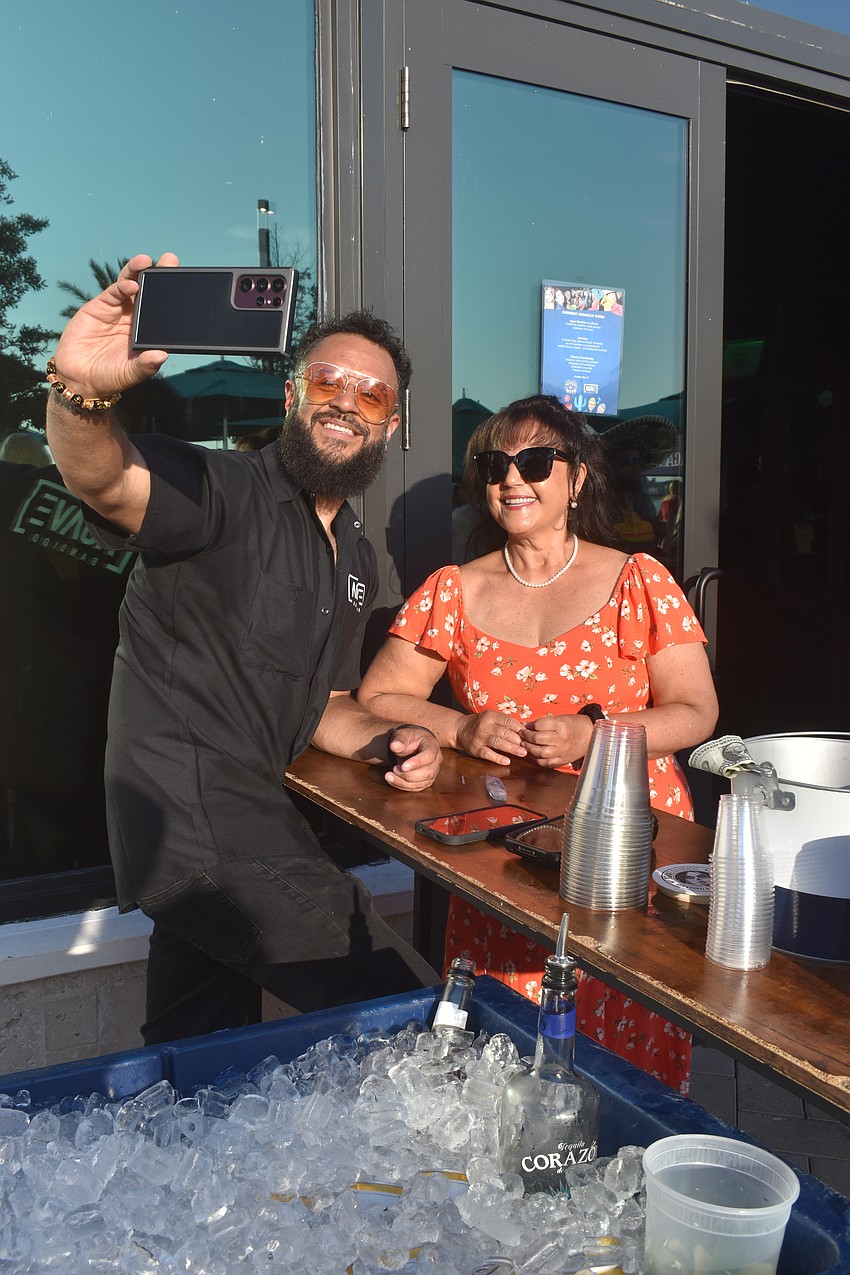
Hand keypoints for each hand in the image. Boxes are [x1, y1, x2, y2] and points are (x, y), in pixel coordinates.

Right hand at [51, 252, 178, 399]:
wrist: (79, 378)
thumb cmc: (109, 377)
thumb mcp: (130, 374)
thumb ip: (146, 365)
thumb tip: (162, 355)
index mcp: (147, 332)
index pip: (163, 310)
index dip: (172, 296)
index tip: (184, 283)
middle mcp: (135, 318)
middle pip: (150, 292)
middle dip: (159, 275)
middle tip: (170, 260)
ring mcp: (118, 310)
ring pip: (131, 285)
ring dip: (139, 272)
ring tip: (147, 261)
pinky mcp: (100, 307)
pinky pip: (114, 292)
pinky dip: (122, 286)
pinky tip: (131, 285)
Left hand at [384, 727, 442, 790]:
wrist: (412, 744)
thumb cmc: (409, 738)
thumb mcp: (403, 734)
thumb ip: (399, 739)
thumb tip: (394, 746)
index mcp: (432, 745)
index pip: (429, 756)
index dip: (417, 762)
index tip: (403, 766)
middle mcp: (436, 760)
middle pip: (428, 772)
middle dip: (409, 774)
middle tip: (394, 769)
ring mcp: (433, 771)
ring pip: (423, 782)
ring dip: (404, 782)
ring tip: (389, 776)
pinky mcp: (426, 780)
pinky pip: (417, 788)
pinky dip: (403, 786)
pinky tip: (392, 780)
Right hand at [455, 710, 526, 765]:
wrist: (460, 729)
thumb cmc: (481, 724)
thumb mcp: (492, 718)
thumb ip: (506, 723)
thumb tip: (526, 729)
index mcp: (491, 716)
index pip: (508, 721)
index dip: (520, 728)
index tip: (529, 735)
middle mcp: (485, 726)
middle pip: (504, 732)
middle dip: (518, 739)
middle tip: (529, 746)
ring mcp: (479, 738)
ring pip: (498, 742)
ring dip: (512, 748)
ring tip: (523, 753)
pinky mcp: (475, 749)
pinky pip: (488, 754)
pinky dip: (498, 758)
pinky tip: (507, 761)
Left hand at [519, 714, 592, 769]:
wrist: (591, 736)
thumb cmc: (575, 724)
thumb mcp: (560, 718)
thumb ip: (543, 722)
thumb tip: (526, 725)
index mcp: (561, 725)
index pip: (538, 725)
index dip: (528, 725)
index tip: (524, 725)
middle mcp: (561, 739)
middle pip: (537, 739)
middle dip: (525, 737)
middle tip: (521, 735)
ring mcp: (562, 751)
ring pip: (539, 753)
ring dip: (529, 749)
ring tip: (525, 745)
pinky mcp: (563, 760)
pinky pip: (546, 763)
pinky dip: (537, 759)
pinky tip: (534, 755)